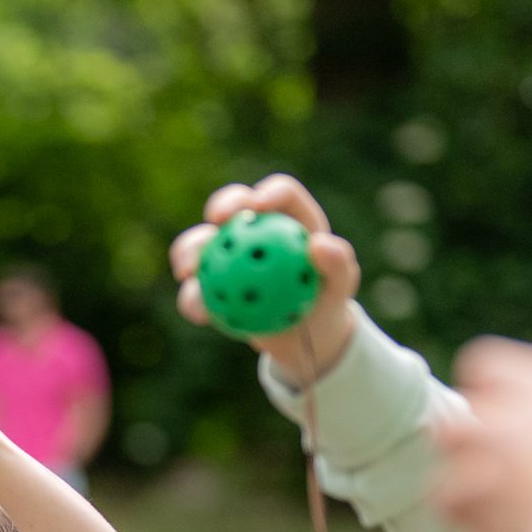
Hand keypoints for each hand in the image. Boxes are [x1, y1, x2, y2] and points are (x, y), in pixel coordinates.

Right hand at [169, 174, 361, 382]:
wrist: (307, 338)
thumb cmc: (328, 301)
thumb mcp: (343, 286)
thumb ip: (339, 263)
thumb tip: (320, 245)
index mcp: (291, 217)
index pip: (281, 194)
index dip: (268, 194)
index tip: (258, 207)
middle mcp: (256, 228)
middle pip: (235, 204)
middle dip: (222, 204)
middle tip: (217, 219)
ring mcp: (230, 254)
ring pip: (203, 242)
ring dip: (190, 250)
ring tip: (188, 269)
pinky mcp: (212, 285)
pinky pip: (196, 289)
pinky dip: (193, 298)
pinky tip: (197, 311)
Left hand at [435, 338, 531, 531]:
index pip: (485, 363)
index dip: (495, 386)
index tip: (516, 408)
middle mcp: (489, 418)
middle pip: (454, 422)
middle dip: (472, 444)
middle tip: (507, 465)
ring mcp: (470, 466)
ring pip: (447, 474)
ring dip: (470, 491)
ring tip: (510, 509)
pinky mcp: (464, 516)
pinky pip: (457, 520)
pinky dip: (478, 530)